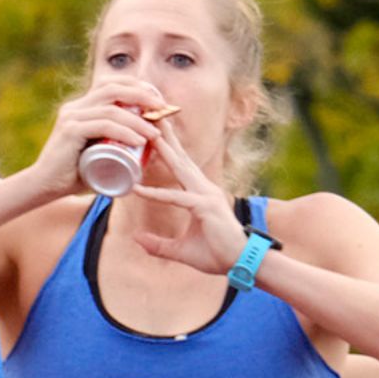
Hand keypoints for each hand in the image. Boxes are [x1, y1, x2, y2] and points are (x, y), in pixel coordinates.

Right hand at [27, 77, 167, 197]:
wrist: (43, 187)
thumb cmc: (73, 175)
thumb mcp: (97, 154)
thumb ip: (115, 147)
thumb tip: (149, 149)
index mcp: (80, 107)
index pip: (111, 85)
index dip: (137, 87)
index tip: (158, 103)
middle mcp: (74, 107)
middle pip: (114, 88)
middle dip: (143, 95)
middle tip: (163, 109)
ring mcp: (71, 117)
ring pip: (112, 108)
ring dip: (138, 120)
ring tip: (155, 133)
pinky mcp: (70, 131)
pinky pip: (104, 125)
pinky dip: (125, 132)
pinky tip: (139, 141)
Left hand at [127, 116, 250, 274]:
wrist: (243, 264)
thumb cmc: (217, 255)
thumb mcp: (180, 251)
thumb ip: (157, 245)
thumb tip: (135, 239)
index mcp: (199, 193)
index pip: (180, 165)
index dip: (167, 149)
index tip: (153, 132)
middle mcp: (203, 188)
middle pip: (180, 157)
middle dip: (166, 135)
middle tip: (150, 113)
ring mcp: (205, 195)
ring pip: (179, 168)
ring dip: (163, 150)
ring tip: (147, 132)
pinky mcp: (204, 208)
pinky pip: (175, 198)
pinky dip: (156, 194)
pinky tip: (137, 189)